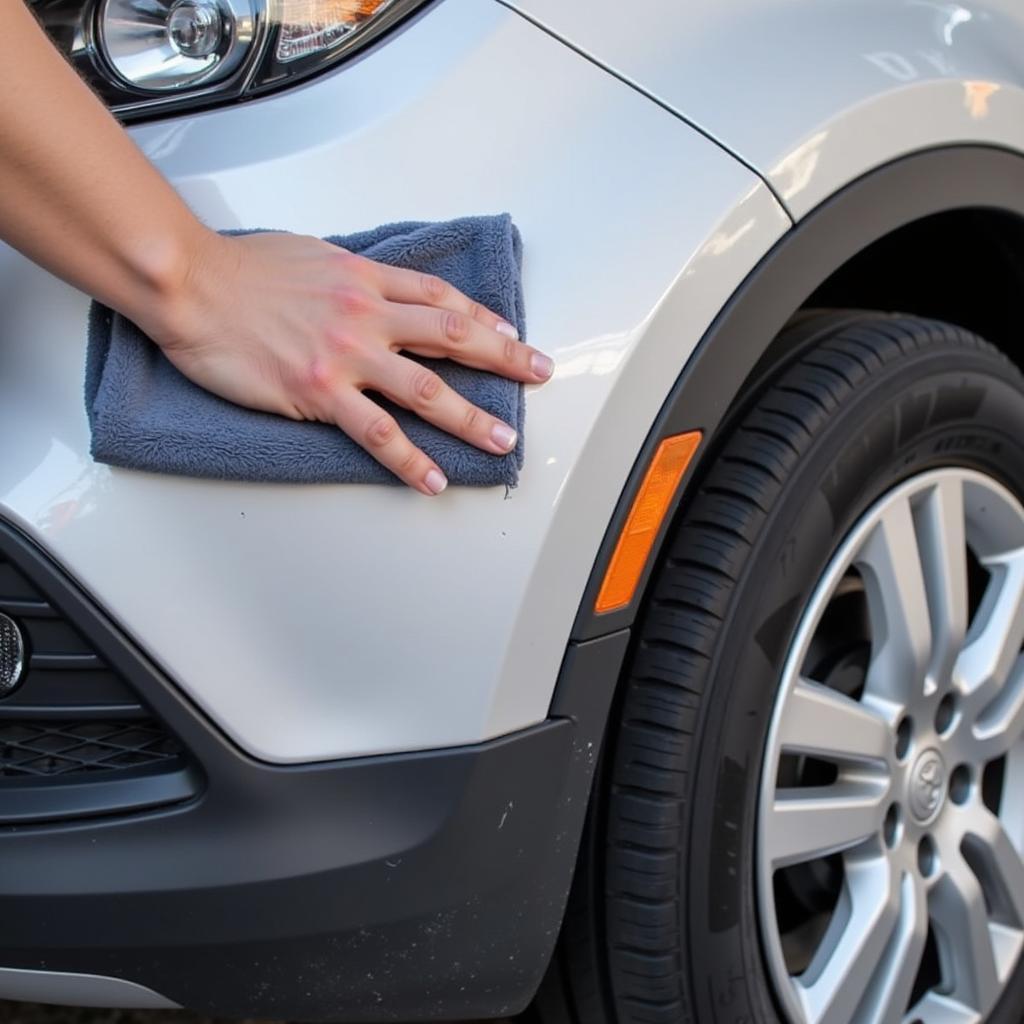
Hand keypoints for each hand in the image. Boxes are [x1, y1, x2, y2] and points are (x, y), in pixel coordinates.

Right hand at [142, 230, 553, 494]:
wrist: (191, 284)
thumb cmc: (243, 268)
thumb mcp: (312, 255)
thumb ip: (351, 276)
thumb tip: (371, 289)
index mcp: (366, 279)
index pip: (441, 297)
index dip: (483, 316)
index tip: (510, 334)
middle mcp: (367, 313)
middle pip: (453, 335)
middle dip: (505, 358)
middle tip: (541, 374)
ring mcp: (347, 354)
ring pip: (426, 388)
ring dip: (471, 418)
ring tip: (502, 441)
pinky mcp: (319, 391)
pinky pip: (376, 432)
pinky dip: (409, 459)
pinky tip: (432, 479)